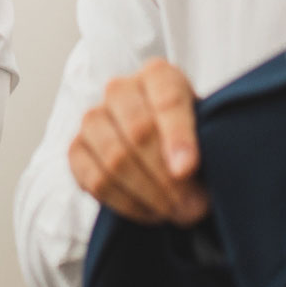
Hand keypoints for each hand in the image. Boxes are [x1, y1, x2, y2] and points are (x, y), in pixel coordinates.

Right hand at [67, 58, 208, 225]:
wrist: (166, 151)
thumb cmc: (193, 138)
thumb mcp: (208, 133)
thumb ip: (203, 147)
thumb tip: (183, 172)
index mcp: (158, 75)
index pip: (167, 99)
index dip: (177, 136)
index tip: (187, 169)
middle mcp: (120, 89)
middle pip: (138, 130)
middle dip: (165, 176)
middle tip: (191, 207)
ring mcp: (93, 117)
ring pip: (113, 157)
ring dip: (146, 192)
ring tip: (173, 211)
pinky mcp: (77, 149)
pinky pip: (94, 180)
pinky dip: (124, 202)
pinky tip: (149, 211)